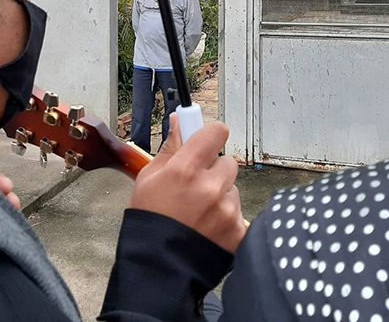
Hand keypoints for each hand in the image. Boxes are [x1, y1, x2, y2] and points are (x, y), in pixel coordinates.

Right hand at [130, 114, 245, 252]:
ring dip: (221, 196)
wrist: (158, 267)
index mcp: (185, 169)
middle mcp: (210, 187)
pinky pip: (239, 212)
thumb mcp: (149, 179)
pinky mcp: (238, 230)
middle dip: (214, 171)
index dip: (211, 135)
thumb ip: (170, 148)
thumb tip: (180, 121)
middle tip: (196, 187)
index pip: (216, 132)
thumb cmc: (149, 221)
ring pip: (233, 188)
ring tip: (200, 213)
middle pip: (227, 162)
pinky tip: (209, 227)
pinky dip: (228, 219)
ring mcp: (227, 210)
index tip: (207, 140)